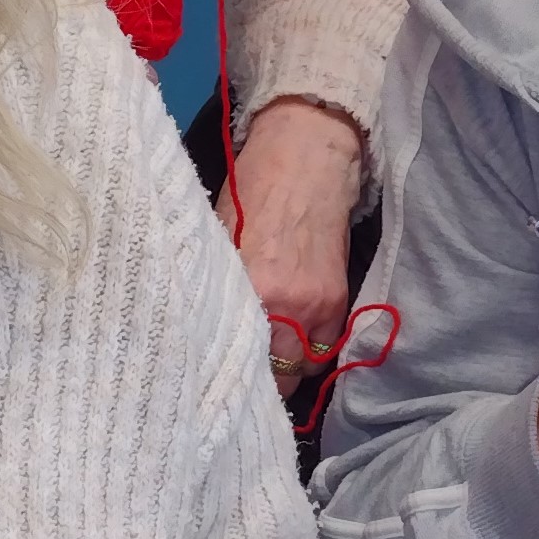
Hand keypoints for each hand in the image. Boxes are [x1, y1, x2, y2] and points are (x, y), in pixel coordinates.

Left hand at [224, 98, 363, 381]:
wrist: (304, 159)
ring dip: (289, 367)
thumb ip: (216, 286)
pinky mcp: (338, 298)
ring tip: (273, 359)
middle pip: (276, 375)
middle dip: (263, 379)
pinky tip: (299, 340)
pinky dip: (314, 350)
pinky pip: (328, 347)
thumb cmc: (249, 193)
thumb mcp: (218, 240)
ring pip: (304, 368)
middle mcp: (281, 307)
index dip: (230, 374)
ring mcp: (315, 306)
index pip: (236, 358)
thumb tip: (200, 327)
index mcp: (244, 290)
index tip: (221, 378)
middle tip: (247, 373)